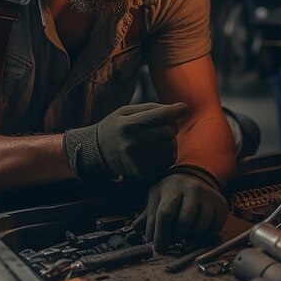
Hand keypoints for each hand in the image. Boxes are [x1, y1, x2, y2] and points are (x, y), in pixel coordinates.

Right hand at [63, 102, 186, 180]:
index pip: (161, 115)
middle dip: (171, 125)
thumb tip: (179, 109)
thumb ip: (151, 108)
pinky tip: (157, 150)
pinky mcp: (144, 173)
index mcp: (129, 124)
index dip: (176, 109)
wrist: (97, 152)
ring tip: (158, 138)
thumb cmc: (116, 127)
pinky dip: (168, 154)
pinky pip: (169, 161)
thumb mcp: (126, 111)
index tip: (183, 107)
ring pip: (171, 147)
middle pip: (169, 131)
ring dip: (170, 140)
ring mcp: (139, 160)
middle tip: (164, 125)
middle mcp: (134, 143)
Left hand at [133, 169, 227, 252]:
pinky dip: (202, 237)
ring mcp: (209, 196)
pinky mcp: (221, 206)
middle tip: (172, 240)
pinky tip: (195, 231)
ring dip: (188, 238)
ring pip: (198, 229)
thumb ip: (147, 214)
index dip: (160, 234)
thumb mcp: (157, 196)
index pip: (165, 214)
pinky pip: (212, 231)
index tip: (158, 248)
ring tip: (183, 233)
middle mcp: (193, 189)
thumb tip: (136, 229)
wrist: (196, 178)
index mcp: (172, 186)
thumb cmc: (172, 192)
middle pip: (182, 223)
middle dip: (174, 237)